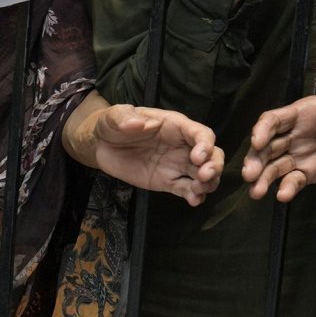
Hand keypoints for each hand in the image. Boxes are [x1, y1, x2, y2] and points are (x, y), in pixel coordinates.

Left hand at [90, 103, 223, 205]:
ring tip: (198, 190)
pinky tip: (194, 201)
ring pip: (203, 174)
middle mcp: (182, 146)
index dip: (205, 145)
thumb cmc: (113, 124)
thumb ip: (126, 117)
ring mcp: (177, 165)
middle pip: (211, 155)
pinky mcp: (167, 181)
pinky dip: (194, 196)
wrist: (101, 145)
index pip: (201, 134)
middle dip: (214, 165)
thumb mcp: (115, 116)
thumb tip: (138, 123)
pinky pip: (185, 189)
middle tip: (204, 176)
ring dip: (208, 183)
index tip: (197, 157)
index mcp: (176, 126)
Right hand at [243, 96, 315, 200]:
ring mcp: (299, 155)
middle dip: (256, 160)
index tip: (258, 143)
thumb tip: (274, 135)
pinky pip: (294, 180)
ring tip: (256, 192)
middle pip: (267, 147)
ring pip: (275, 166)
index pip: (273, 120)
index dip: (262, 131)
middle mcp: (292, 135)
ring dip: (264, 180)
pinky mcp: (307, 172)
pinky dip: (288, 188)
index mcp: (299, 114)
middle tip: (249, 175)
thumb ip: (310, 117)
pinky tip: (283, 195)